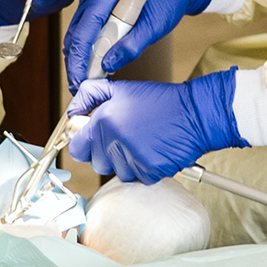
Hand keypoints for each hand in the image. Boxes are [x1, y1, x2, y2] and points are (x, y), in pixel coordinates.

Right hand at [63, 0, 217, 85]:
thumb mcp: (155, 26)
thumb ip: (131, 46)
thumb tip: (106, 66)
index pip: (83, 32)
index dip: (79, 60)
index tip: (79, 83)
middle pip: (75, 33)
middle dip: (77, 62)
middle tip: (79, 87)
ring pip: (77, 32)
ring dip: (81, 56)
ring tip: (86, 79)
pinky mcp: (94, 1)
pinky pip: (84, 28)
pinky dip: (87, 46)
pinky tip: (92, 64)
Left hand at [66, 70, 243, 180]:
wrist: (194, 114)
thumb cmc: (160, 101)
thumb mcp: (121, 89)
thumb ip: (90, 96)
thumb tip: (72, 112)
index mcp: (103, 122)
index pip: (77, 149)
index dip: (85, 143)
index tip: (95, 138)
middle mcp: (114, 142)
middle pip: (97, 163)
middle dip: (107, 153)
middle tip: (125, 136)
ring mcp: (132, 160)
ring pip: (118, 172)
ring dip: (127, 162)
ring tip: (142, 141)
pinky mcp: (149, 172)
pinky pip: (138, 178)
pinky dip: (144, 168)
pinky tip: (153, 150)